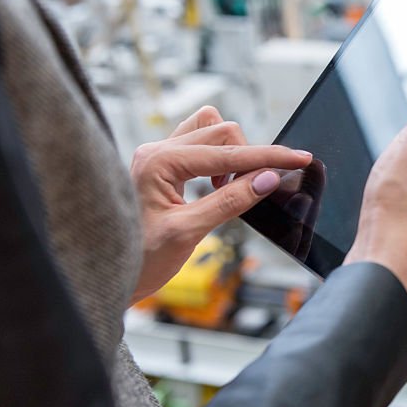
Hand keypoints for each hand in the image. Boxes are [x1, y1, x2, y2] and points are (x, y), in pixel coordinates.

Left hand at [129, 106, 312, 303]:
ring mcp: (158, 155)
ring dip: (232, 153)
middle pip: (222, 131)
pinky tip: (219, 186)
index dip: (269, 157)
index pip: (228, 153)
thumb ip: (231, 201)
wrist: (106, 275)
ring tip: (230, 188)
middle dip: (249, 157)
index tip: (300, 158)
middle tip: (258, 189)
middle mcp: (156, 150)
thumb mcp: (189, 233)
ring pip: (211, 130)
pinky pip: (200, 143)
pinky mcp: (163, 165)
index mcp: (159, 162)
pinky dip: (219, 158)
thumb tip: (268, 178)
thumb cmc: (139, 259)